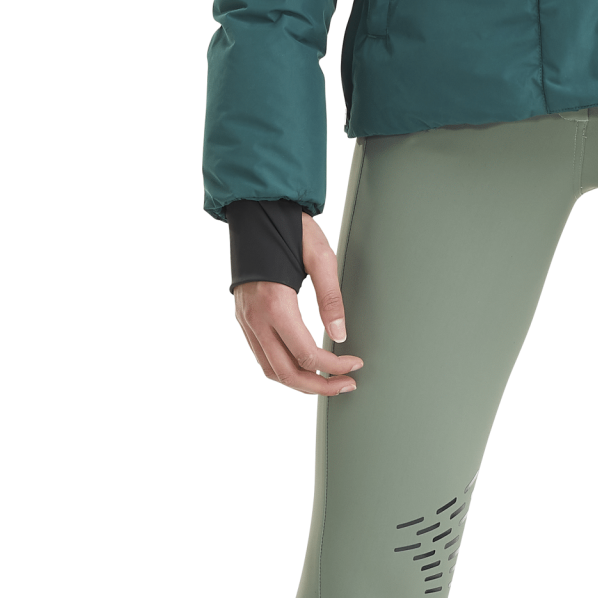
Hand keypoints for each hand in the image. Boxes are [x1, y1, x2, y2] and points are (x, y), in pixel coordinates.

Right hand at [232, 213, 363, 394]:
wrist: (255, 211)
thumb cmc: (289, 228)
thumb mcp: (321, 257)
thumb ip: (331, 299)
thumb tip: (340, 335)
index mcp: (275, 304)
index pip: (307, 355)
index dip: (335, 367)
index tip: (354, 364)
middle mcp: (256, 317)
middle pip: (287, 373)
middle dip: (319, 387)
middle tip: (345, 385)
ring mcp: (246, 320)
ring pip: (270, 370)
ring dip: (300, 383)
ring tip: (326, 382)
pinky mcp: (243, 318)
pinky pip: (261, 356)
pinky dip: (283, 369)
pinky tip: (302, 365)